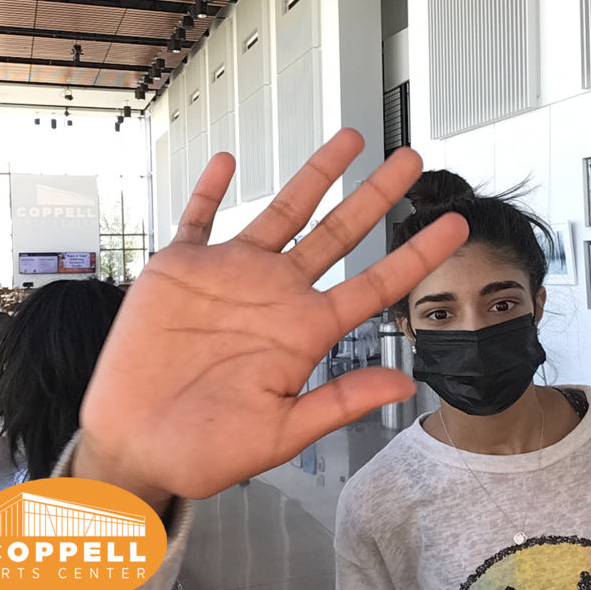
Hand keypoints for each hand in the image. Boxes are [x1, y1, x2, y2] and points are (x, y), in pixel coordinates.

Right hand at [74, 129, 467, 504]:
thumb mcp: (280, 433)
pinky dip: (209, 190)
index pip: (373, 285)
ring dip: (314, 176)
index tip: (453, 226)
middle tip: (410, 162)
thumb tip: (404, 386)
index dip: (416, 255)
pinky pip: (197, 218)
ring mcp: (229, 276)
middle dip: (374, 196)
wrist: (138, 441)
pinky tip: (225, 163)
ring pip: (281, 212)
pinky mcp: (180, 268)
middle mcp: (275, 295)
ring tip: (348, 141)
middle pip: (337, 233)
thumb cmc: (204, 447)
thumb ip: (339, 402)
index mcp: (303, 331)